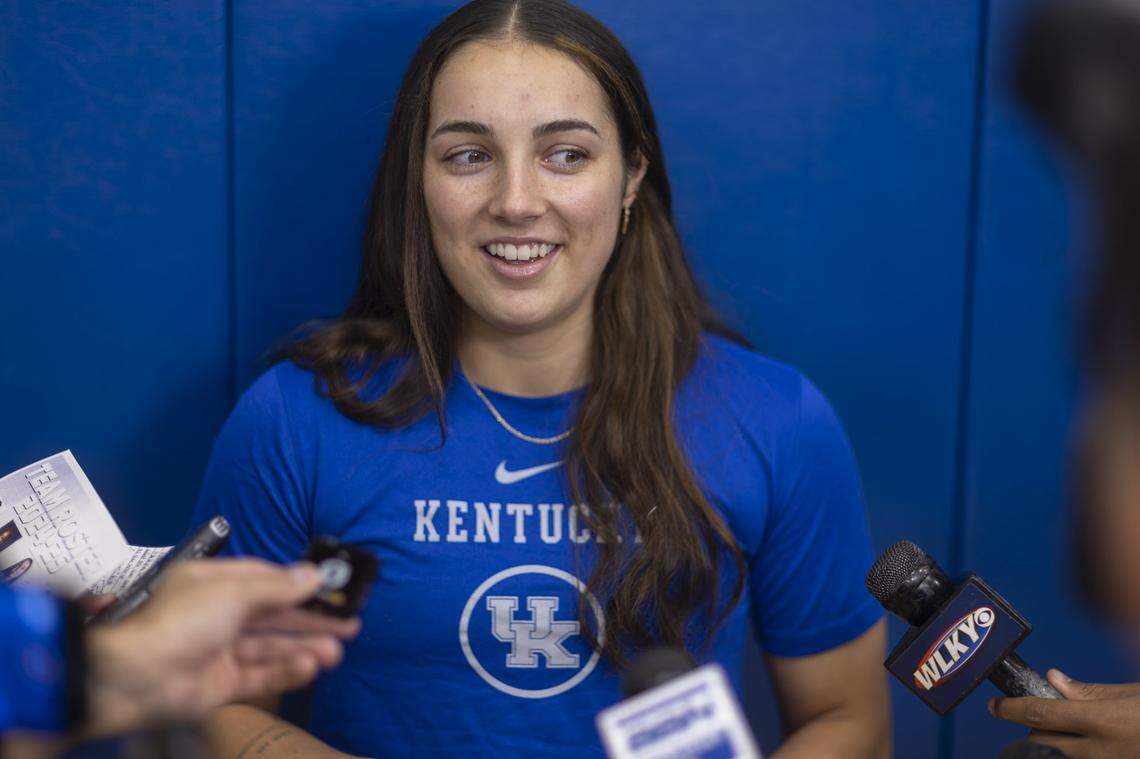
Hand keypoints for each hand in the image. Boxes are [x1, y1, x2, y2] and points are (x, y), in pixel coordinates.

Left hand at [83, 558, 360, 736]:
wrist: (135, 675)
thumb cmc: (182, 619)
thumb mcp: (234, 591)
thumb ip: (278, 587)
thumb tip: (313, 575)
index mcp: (215, 584)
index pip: (265, 580)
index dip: (298, 585)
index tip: (330, 589)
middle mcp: (219, 615)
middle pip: (274, 616)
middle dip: (311, 619)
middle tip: (350, 623)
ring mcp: (220, 652)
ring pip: (271, 647)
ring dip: (304, 647)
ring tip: (336, 651)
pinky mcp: (221, 685)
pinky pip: (259, 677)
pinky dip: (285, 672)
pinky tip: (310, 666)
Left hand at [990, 668, 1139, 757]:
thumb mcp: (1133, 694)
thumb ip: (1090, 690)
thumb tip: (1053, 679)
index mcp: (1103, 722)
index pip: (1041, 714)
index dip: (1011, 709)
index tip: (994, 705)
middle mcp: (1099, 752)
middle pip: (1043, 741)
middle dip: (1036, 726)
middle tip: (1050, 712)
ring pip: (1059, 755)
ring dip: (1057, 741)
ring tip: (1077, 727)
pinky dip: (1074, 750)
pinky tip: (1089, 741)